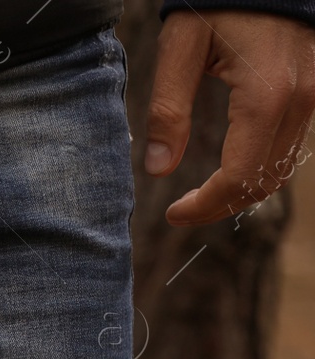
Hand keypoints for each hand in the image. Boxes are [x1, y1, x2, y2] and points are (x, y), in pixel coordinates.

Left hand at [145, 10, 314, 225]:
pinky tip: (229, 166)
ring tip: (202, 194)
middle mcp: (302, 99)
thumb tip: (156, 168)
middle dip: (222, 205)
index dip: (205, 206)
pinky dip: (262, 165)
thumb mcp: (180, 47)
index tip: (173, 213)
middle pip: (265, 180)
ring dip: (243, 189)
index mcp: (266, 95)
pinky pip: (292, 143)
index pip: (240, 177)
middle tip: (183, 209)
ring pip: (283, 166)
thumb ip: (167, 109)